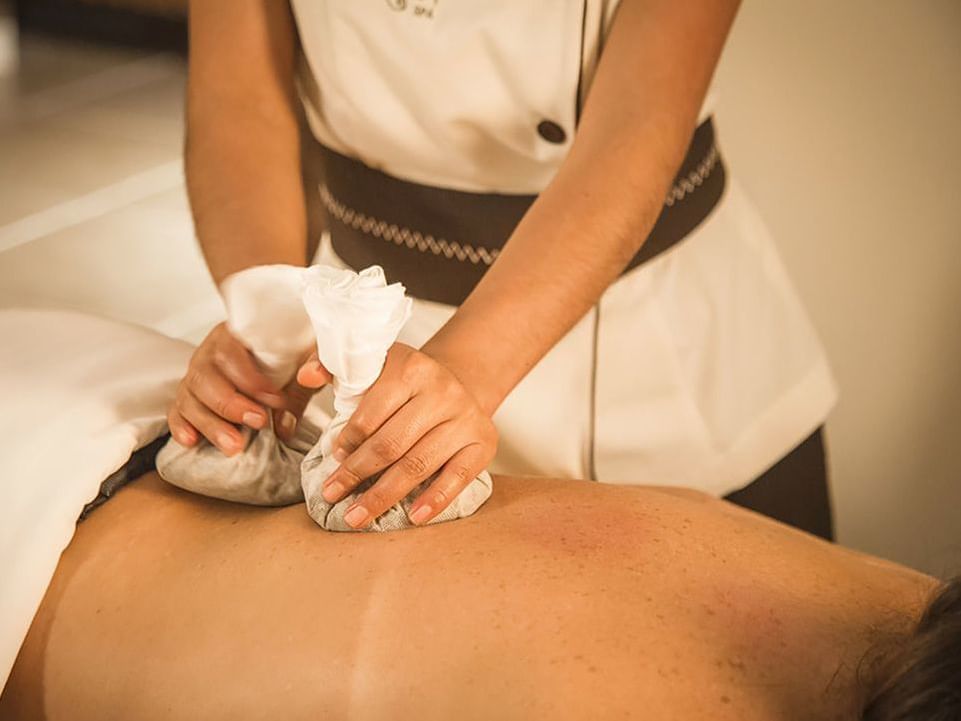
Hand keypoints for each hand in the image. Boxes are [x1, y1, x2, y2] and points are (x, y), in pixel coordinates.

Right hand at [168, 322, 330, 454]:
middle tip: (257, 423)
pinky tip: (191, 440)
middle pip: (204, 376)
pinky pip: (177, 410)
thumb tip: (297, 404)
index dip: (251, 379)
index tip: (277, 400)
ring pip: (189, 396)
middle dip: (230, 404)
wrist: (284, 349)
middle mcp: (209, 352)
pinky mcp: (190, 396)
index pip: (232, 353)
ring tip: (233, 446)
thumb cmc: (293, 349)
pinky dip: (180, 426)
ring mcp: (196, 374)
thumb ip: (311, 368)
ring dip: (210, 423)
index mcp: (236, 334)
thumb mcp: (308, 352)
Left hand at [314, 343, 496, 527]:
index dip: (349, 439)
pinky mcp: (483, 443)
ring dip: (383, 495)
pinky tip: (412, 517)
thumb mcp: (373, 364)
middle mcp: (442, 391)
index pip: (373, 410)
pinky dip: (435, 500)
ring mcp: (466, 418)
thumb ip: (334, 367)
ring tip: (357, 516)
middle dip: (356, 473)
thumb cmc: (405, 382)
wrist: (459, 382)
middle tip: (332, 495)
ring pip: (419, 464)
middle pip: (392, 442)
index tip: (332, 457)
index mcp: (411, 368)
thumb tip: (307, 376)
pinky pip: (458, 477)